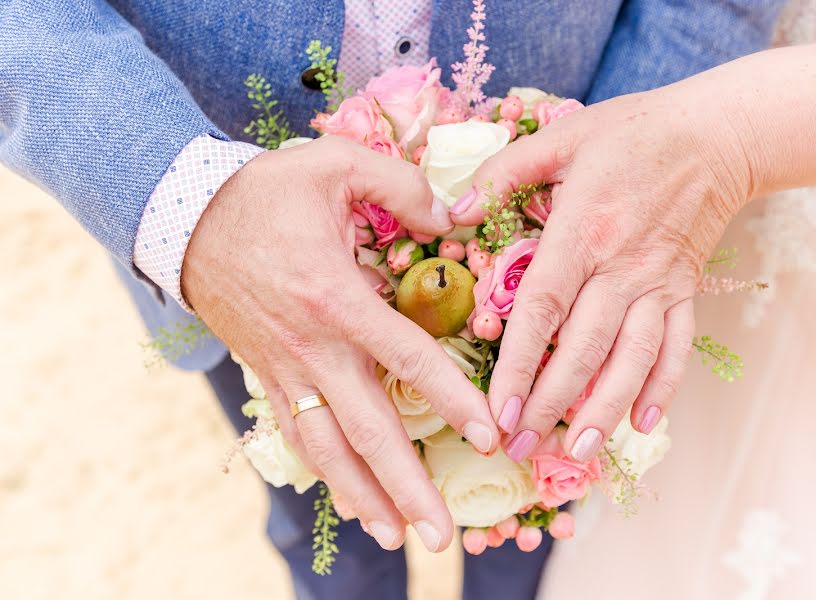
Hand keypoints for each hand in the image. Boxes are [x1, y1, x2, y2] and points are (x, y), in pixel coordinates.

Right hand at [183, 136, 498, 551]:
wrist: (186, 218)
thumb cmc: (264, 193)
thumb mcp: (335, 165)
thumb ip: (401, 186)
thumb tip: (449, 219)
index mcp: (336, 298)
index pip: (408, 360)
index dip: (453, 400)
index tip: (490, 434)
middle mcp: (313, 348)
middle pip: (367, 430)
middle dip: (407, 486)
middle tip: (441, 534)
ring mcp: (286, 368)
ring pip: (328, 448)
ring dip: (365, 496)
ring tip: (399, 537)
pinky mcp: (269, 374)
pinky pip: (298, 434)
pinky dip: (325, 472)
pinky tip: (351, 500)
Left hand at [452, 90, 751, 461]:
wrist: (716, 133)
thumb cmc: (631, 133)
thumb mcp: (561, 138)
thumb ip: (503, 173)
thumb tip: (453, 212)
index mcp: (583, 230)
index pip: (544, 309)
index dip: (518, 362)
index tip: (498, 406)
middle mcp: (622, 266)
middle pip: (584, 347)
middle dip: (551, 402)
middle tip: (520, 445)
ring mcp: (659, 283)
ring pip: (632, 358)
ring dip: (605, 408)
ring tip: (578, 451)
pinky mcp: (686, 289)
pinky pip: (677, 345)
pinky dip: (664, 386)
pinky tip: (644, 424)